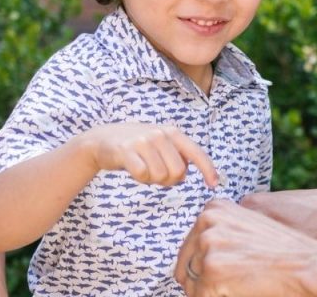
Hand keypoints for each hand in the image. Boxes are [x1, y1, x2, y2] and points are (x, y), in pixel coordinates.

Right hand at [82, 123, 219, 187]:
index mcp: (172, 132)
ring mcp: (143, 141)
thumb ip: (176, 157)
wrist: (102, 140)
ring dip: (152, 179)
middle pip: (177, 172)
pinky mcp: (126, 150)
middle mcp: (160, 134)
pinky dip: (139, 178)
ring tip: (143, 168)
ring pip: (160, 176)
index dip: (208, 169)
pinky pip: (142, 174)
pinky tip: (133, 169)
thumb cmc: (136, 147)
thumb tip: (184, 176)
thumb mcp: (160, 145)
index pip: (196, 153)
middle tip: (156, 173)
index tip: (214, 184)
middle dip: (168, 180)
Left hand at [175, 198, 316, 295]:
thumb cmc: (293, 244)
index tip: (221, 276)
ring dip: (209, 294)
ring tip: (241, 289)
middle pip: (185, 265)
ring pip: (190, 283)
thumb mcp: (254, 228)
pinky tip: (242, 294)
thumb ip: (224, 235)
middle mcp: (208, 221)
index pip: (190, 246)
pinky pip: (200, 296)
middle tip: (230, 286)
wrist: (316, 259)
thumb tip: (193, 262)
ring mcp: (208, 243)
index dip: (202, 267)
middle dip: (200, 283)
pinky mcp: (212, 268)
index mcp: (216, 208)